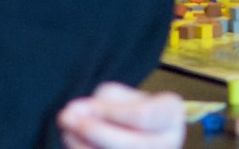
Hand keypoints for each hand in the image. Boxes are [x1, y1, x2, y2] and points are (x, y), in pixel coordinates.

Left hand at [57, 83, 184, 148]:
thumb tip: (75, 112)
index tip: (85, 104)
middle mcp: (169, 142)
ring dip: (82, 146)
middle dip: (94, 131)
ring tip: (66, 130)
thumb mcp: (124, 95)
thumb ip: (103, 100)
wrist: (145, 133)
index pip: (144, 116)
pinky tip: (72, 142)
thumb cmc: (132, 109)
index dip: (111, 112)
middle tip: (66, 117)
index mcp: (171, 114)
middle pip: (131, 144)